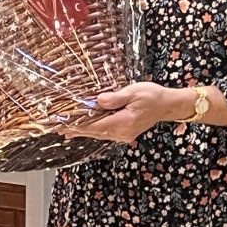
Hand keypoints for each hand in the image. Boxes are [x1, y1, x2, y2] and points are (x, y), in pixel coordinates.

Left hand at [63, 82, 184, 143]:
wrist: (167, 105)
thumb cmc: (153, 96)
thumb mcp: (134, 92)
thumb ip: (116, 97)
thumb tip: (99, 100)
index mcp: (124, 122)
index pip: (96, 126)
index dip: (78, 126)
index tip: (64, 125)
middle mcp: (122, 132)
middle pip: (95, 132)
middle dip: (76, 130)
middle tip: (58, 128)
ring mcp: (124, 134)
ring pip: (99, 134)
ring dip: (83, 131)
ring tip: (66, 131)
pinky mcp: (125, 132)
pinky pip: (105, 133)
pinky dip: (93, 131)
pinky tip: (84, 131)